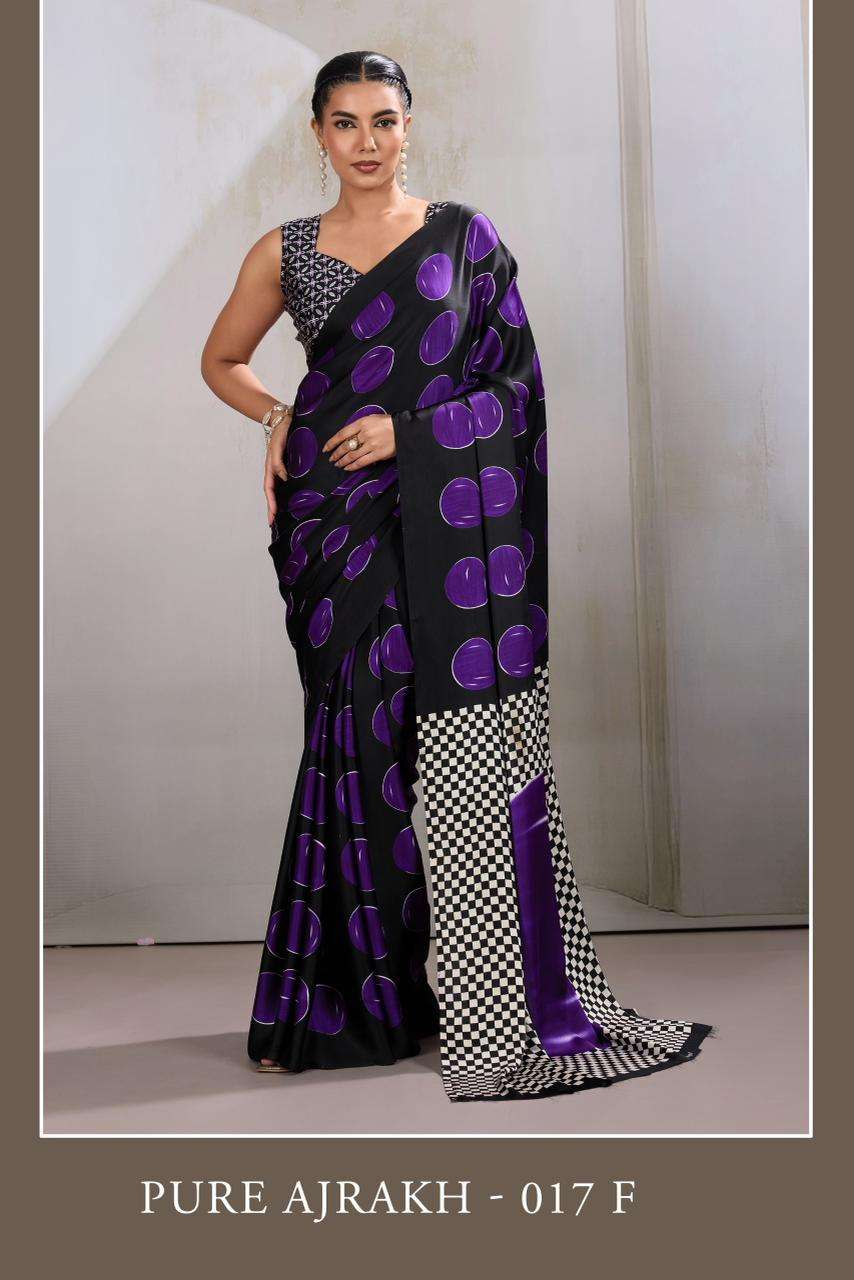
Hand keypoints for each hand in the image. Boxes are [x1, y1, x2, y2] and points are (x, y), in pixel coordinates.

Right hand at [263, 407, 293, 525]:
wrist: (286, 419)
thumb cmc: (281, 432)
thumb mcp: (277, 446)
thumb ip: (278, 462)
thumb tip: (285, 478)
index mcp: (270, 468)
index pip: (269, 489)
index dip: (271, 503)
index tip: (273, 516)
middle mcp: (276, 471)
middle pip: (274, 493)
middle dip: (273, 508)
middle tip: (274, 523)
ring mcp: (283, 469)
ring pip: (281, 489)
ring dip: (281, 502)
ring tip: (284, 517)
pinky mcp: (291, 466)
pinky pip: (289, 482)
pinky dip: (290, 492)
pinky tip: (296, 500)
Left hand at [321, 413, 395, 470]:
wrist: (404, 429)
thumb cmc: (388, 423)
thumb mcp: (372, 419)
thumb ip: (360, 427)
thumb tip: (349, 438)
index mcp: (362, 423)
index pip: (342, 433)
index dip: (332, 442)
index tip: (326, 448)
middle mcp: (365, 434)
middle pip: (345, 446)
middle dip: (336, 454)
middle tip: (331, 458)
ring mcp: (371, 445)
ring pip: (352, 455)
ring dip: (343, 461)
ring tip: (338, 464)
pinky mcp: (378, 454)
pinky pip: (362, 462)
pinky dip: (353, 466)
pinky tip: (348, 468)